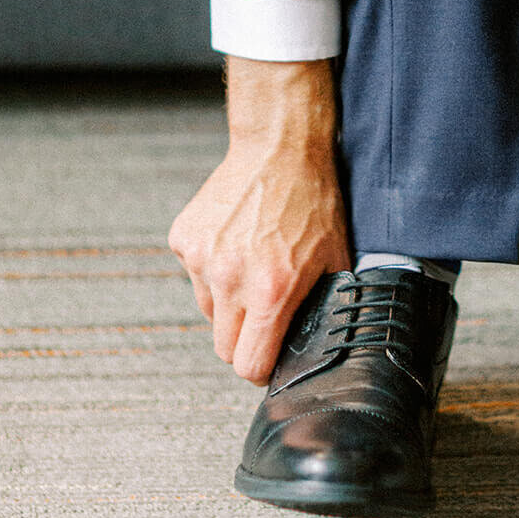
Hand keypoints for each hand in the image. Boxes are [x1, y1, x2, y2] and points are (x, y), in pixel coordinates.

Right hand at [168, 58, 350, 385]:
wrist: (279, 148)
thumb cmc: (312, 201)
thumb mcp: (335, 260)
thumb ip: (325, 307)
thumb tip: (320, 345)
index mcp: (271, 291)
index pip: (248, 365)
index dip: (262, 369)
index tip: (270, 360)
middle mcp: (230, 278)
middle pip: (223, 346)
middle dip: (244, 340)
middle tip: (265, 314)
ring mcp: (201, 257)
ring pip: (208, 309)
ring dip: (228, 301)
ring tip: (253, 265)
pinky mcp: (183, 238)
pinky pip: (194, 273)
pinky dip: (211, 267)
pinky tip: (235, 241)